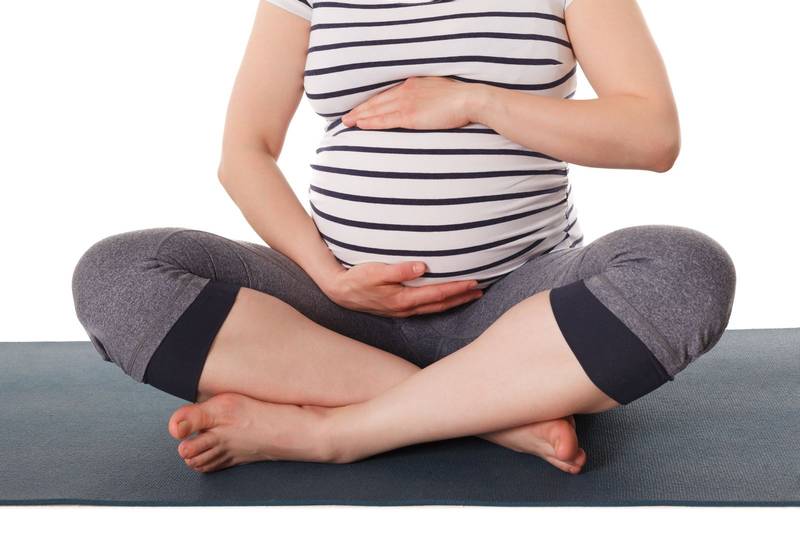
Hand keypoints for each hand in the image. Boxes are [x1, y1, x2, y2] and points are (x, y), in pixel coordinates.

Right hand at [320, 261, 483, 317]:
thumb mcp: (375, 271)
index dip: (457, 288)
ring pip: (435, 308)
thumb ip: (399, 270)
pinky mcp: (399, 309)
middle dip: (461, 298)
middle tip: (480, 291)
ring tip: (469, 296)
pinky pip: (426, 308)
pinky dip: (440, 303)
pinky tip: (445, 299)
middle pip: (441, 304)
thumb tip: (423, 267)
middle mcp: (406, 308)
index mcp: (403, 299)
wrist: (340, 292)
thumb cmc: (357, 278)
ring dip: (453, 302)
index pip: (438, 294)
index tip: (474, 282)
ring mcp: (403, 311)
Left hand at [340, 76, 475, 129]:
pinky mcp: (410, 115)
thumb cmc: (460, 98)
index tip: (359, 108)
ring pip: (377, 110)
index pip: (386, 94)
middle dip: (359, 109)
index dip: (371, 102)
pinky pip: (385, 120)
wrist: (469, 99)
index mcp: (412, 84)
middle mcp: (406, 90)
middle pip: (377, 101)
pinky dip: (371, 122)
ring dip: (360, 116)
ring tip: (346, 122)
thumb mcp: (439, 91)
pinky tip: (360, 125)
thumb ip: (426, 96)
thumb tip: (422, 106)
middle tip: (344, 117)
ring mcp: (407, 102)